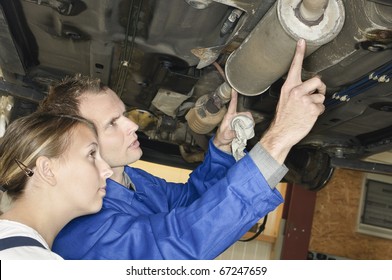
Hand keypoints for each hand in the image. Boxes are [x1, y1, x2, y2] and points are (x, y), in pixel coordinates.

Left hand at [213, 89, 253, 152]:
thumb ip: (232, 134)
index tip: (234, 89)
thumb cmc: (222, 137)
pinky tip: (246, 132)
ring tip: (244, 131)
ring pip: (248, 118)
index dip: (234, 97)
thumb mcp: (225, 136)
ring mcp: (238, 121)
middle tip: (247, 126)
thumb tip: (238, 132)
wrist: (222, 142)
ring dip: (249, 124)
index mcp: (229, 116)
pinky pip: (248, 124)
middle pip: (245, 113)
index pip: (232, 105)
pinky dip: (249, 128)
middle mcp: (234, 117)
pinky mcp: (241, 125)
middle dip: (248, 118)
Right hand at [260, 39, 325, 163]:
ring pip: (321, 97)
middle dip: (320, 89)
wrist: (280, 133)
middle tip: (316, 95)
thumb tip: (310, 90)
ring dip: (317, 105)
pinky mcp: (312, 109)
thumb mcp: (284, 100)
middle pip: (318, 81)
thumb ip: (295, 92)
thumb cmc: (283, 118)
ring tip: (306, 111)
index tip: (302, 41)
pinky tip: (308, 117)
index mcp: (288, 87)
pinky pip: (322, 108)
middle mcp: (296, 91)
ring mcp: (305, 100)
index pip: (294, 66)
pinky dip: (317, 113)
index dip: (299, 53)